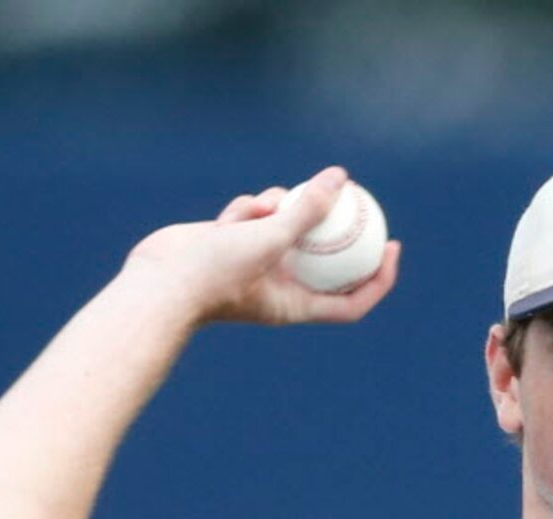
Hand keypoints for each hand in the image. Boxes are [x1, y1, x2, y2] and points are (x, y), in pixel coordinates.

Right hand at [120, 166, 400, 329]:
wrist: (160, 281)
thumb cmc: (217, 273)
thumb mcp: (269, 238)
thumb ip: (306, 210)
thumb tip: (340, 179)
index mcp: (297, 305)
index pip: (352, 301)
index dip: (379, 278)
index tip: (392, 247)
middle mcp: (281, 287)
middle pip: (324, 256)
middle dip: (337, 227)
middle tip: (357, 198)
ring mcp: (257, 264)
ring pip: (287, 225)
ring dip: (282, 208)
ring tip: (268, 206)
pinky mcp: (234, 241)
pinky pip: (255, 215)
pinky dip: (249, 207)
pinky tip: (237, 213)